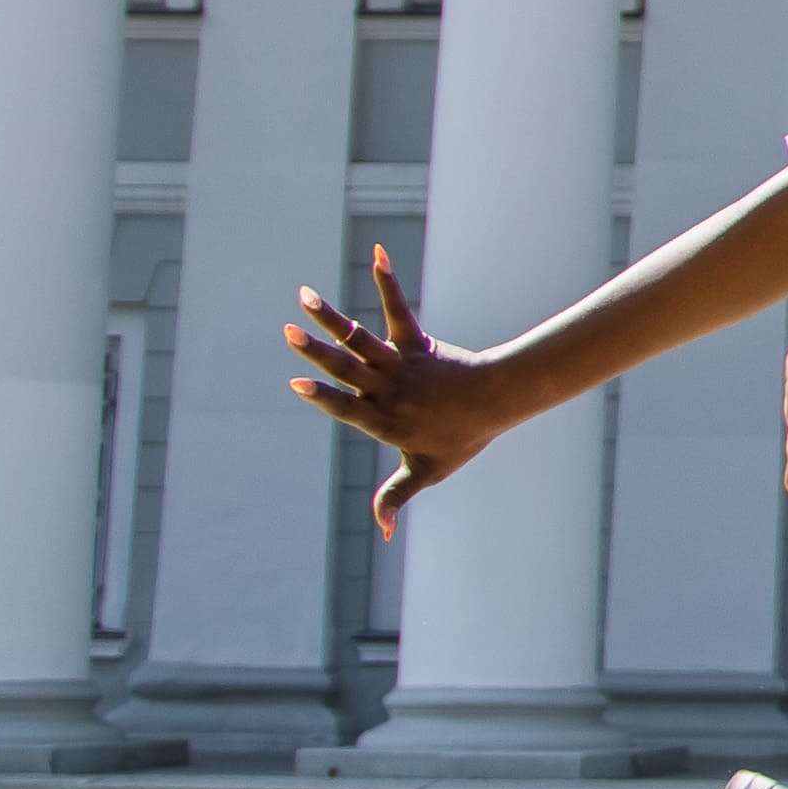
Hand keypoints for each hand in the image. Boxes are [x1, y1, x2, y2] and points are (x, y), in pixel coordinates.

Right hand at [284, 244, 505, 537]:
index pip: (347, 407)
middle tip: (288, 333)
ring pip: (359, 338)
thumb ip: (396, 498)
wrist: (498, 402)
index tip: (297, 382)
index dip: (323, 394)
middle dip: (317, 351)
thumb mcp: (426, 472)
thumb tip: (383, 535)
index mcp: (384, 420)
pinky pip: (398, 308)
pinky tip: (377, 253)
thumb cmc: (460, 439)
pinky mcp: (416, 341)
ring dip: (330, 316)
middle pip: (347, 368)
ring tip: (303, 294)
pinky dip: (387, 280)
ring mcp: (400, 363)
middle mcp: (387, 389)